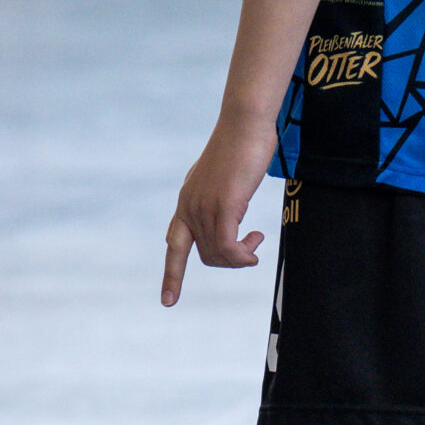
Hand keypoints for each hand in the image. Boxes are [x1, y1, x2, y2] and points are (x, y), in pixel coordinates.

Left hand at [161, 109, 278, 307]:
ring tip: (256, 240)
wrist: (245, 122)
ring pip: (217, 254)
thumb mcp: (225, 179)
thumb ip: (220, 199)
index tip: (168, 301)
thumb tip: (229, 218)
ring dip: (241, 256)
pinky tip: (255, 242)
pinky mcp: (223, 205)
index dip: (172, 275)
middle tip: (253, 246)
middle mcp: (190, 207)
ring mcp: (204, 207)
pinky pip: (227, 247)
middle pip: (204, 255)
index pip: (173, 245)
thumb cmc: (242, 145)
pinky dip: (242, 254)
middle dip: (230, 260)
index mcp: (187, 201)